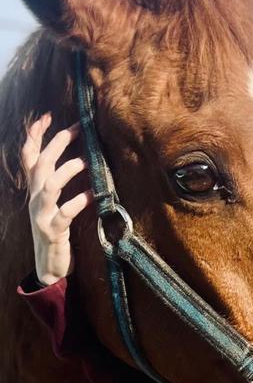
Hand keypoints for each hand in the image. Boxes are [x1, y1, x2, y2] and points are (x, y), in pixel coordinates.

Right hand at [21, 113, 92, 285]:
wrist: (49, 266)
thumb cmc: (56, 231)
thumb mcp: (52, 204)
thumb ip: (56, 183)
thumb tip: (73, 159)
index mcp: (34, 191)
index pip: (29, 157)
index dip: (35, 136)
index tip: (47, 116)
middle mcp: (34, 199)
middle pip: (41, 164)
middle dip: (57, 144)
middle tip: (77, 130)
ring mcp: (41, 215)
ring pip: (49, 184)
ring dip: (68, 170)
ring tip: (87, 161)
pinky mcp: (53, 230)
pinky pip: (66, 212)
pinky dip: (80, 201)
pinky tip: (94, 195)